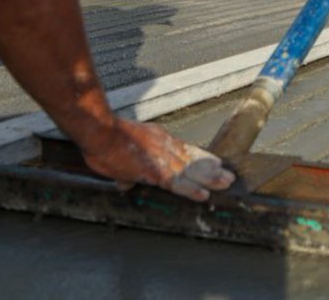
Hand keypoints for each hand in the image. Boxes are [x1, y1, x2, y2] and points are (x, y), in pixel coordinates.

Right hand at [81, 118, 235, 201]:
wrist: (99, 132)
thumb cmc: (103, 141)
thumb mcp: (121, 154)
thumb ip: (128, 169)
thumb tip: (127, 182)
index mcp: (159, 140)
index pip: (186, 151)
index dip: (201, 159)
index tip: (215, 163)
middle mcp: (166, 147)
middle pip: (194, 160)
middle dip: (212, 169)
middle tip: (229, 175)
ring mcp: (162, 159)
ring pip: (192, 171)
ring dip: (210, 179)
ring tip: (226, 183)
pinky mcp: (154, 171)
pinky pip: (178, 183)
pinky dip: (191, 189)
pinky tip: (203, 195)